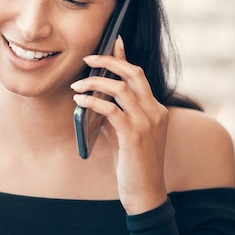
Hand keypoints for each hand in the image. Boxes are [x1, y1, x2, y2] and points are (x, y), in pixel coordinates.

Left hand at [71, 36, 168, 214]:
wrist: (146, 193)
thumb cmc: (133, 163)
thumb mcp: (126, 133)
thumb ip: (117, 113)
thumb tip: (95, 94)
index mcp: (157, 109)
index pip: (139, 75)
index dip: (124, 57)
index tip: (112, 41)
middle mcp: (156, 111)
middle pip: (134, 73)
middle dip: (109, 61)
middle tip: (88, 58)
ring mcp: (147, 123)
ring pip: (121, 88)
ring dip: (95, 82)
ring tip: (77, 85)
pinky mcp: (134, 135)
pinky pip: (111, 109)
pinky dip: (93, 101)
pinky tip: (80, 100)